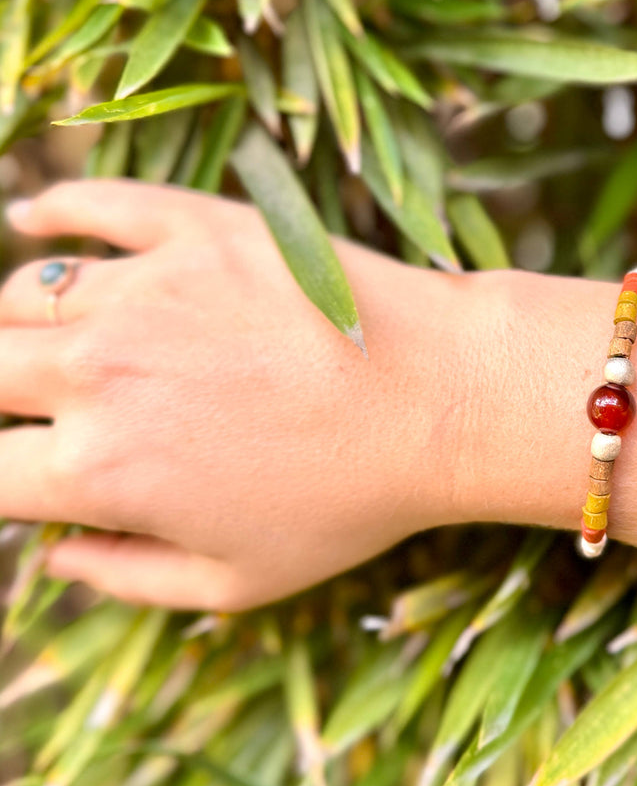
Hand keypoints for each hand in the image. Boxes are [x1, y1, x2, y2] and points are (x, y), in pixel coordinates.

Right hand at [0, 180, 476, 609]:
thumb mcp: (240, 581)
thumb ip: (128, 576)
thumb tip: (55, 557)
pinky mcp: (196, 228)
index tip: (26, 472)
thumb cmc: (351, 503)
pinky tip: (35, 218)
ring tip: (49, 339)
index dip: (1, 479)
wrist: (444, 400)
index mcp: (97, 469)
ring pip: (24, 293)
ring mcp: (145, 288)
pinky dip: (51, 210)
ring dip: (22, 324)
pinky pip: (93, 204)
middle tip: (35, 407)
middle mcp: (97, 371)